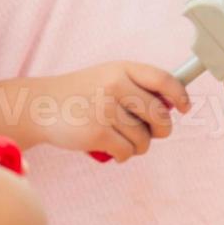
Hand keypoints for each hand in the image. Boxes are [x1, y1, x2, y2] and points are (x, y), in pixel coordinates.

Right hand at [36, 62, 190, 160]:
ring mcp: (104, 109)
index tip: (184, 107)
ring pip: (144, 138)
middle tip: (154, 134)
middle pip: (159, 115)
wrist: (38, 106)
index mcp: (122, 69)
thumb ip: (138, 86)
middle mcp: (114, 85)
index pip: (163, 79)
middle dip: (162, 130)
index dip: (179, 95)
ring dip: (139, 146)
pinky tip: (115, 151)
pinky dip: (124, 156)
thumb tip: (173, 107)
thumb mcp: (108, 76)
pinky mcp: (95, 133)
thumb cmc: (81, 94)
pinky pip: (127, 151)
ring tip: (124, 140)